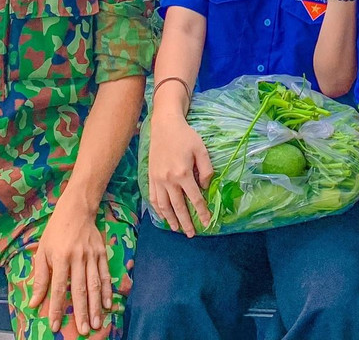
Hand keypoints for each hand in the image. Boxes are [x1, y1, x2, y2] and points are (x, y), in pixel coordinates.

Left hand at [29, 198, 112, 336]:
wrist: (77, 209)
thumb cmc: (56, 231)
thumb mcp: (42, 251)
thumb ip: (40, 277)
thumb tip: (34, 302)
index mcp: (60, 257)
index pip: (57, 288)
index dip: (55, 308)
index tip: (55, 325)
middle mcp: (78, 257)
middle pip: (80, 289)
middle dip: (81, 312)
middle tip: (84, 330)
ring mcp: (92, 255)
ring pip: (95, 284)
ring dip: (96, 305)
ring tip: (97, 323)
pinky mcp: (102, 252)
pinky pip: (106, 274)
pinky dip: (108, 290)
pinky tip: (108, 304)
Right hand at [147, 106, 213, 236]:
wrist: (164, 125)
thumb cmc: (186, 136)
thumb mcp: (202, 150)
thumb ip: (206, 170)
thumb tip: (205, 187)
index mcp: (183, 173)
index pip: (195, 198)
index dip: (202, 212)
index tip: (207, 222)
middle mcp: (169, 180)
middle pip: (178, 207)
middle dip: (186, 222)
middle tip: (191, 234)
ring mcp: (158, 179)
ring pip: (164, 205)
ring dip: (171, 219)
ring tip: (177, 229)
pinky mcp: (151, 177)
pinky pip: (154, 197)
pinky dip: (158, 209)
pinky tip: (163, 215)